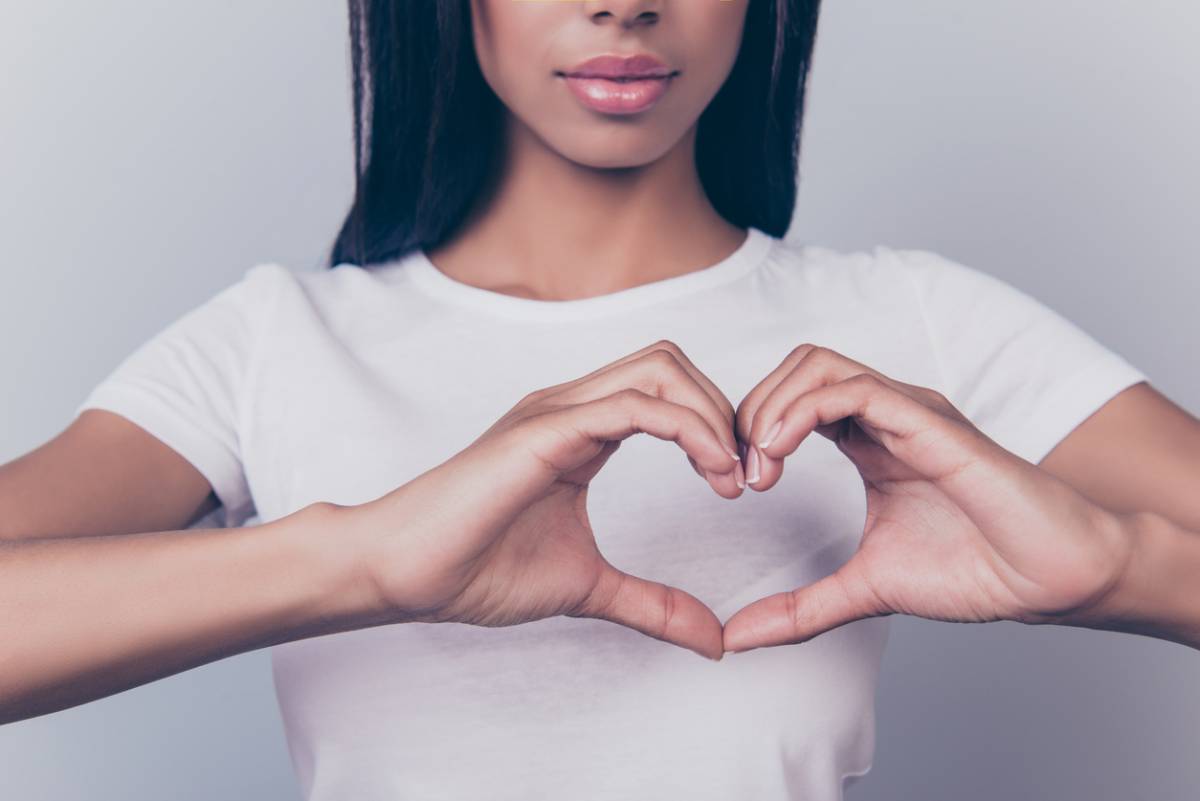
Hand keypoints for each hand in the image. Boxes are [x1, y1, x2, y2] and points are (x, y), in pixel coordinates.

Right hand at [342, 341, 743, 659]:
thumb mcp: (589, 588)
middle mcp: (571, 407)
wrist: (404, 574)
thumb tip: (714, 639)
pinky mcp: (543, 431)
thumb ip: (652, 604)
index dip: (718, 427)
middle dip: (725, 410)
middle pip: (672, 362)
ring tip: (733, 476)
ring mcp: (555, 411)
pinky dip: (686, 430)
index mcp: (580, 430)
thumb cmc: (477, 569)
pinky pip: (632, 406)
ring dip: (713, 415)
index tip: (743, 485)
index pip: (667, 390)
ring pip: (659, 368)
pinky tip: (711, 473)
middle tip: (749, 477)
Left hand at [723, 344, 1133, 651]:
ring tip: (758, 467)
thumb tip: (735, 638)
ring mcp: (908, 412)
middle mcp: (885, 415)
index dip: (748, 431)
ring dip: (769, 409)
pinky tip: (780, 455)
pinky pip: (853, 388)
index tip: (734, 486)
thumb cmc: (974, 571)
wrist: (1047, 579)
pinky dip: (802, 412)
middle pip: (795, 369)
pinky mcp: (929, 422)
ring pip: (817, 365)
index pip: (790, 400)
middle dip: (749, 413)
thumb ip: (800, 609)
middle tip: (739, 476)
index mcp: (868, 440)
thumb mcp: (863, 588)